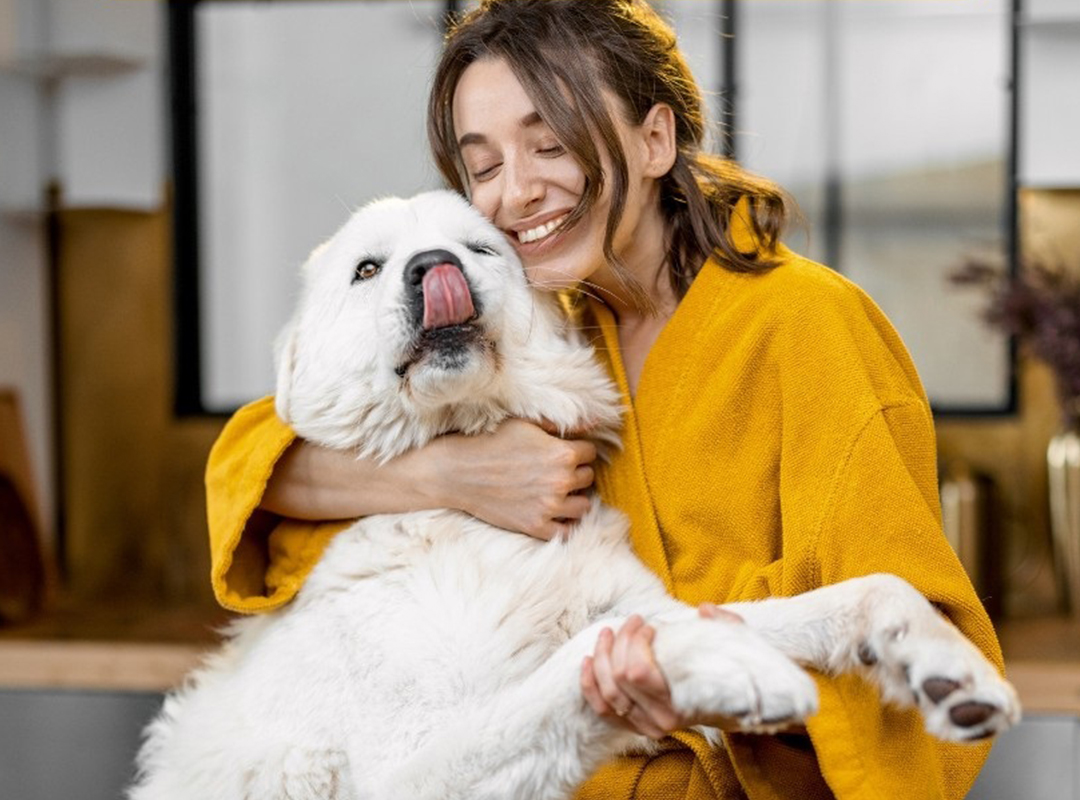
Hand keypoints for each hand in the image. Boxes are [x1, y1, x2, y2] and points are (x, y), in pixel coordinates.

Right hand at [432, 418, 596, 539]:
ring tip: (559, 491)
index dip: (578, 450)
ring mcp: (549, 506)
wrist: (460, 472)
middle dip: (577, 472)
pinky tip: (557, 514)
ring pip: (584, 506)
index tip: (565, 451)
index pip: (591, 453)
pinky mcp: (535, 526)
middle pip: (588, 478)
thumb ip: (563, 424)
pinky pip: (567, 532)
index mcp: (562, 454)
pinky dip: (566, 524)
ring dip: (575, 498)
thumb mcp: (526, 423)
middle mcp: (560, 481)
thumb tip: (596, 421)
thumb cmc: (492, 441)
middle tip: (558, 470)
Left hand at [580, 604, 745, 738]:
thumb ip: (724, 626)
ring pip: (606, 691)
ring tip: (608, 632)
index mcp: (680, 704)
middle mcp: (659, 721)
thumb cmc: (734, 672)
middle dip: (619, 642)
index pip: (637, 672)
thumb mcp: (737, 645)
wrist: (739, 707)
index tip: (651, 624)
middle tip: (633, 621)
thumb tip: (704, 610)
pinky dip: (589, 685)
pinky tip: (586, 661)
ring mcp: (645, 726)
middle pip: (619, 677)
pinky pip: (602, 709)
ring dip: (600, 657)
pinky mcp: (636, 726)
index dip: (636, 642)